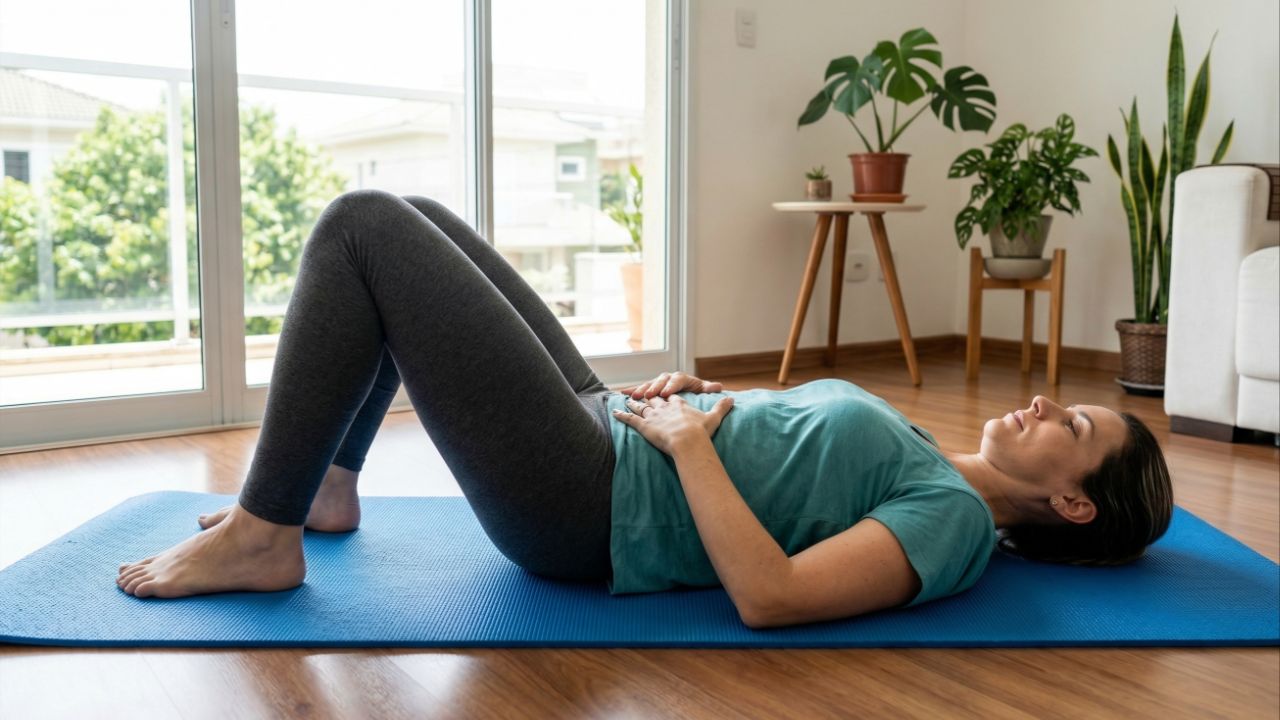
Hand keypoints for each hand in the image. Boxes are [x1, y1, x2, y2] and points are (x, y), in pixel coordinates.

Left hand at [611, 393, 733, 455]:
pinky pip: (630, 419)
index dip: (666, 394)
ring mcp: (653, 416)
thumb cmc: (701, 432)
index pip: (671, 396)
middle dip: (647, 395)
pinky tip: (614, 413)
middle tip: (641, 393)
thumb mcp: (713, 418)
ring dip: (633, 403)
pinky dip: (622, 415)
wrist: (688, 441)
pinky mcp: (643, 426)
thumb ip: (721, 407)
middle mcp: (664, 407)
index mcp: (679, 404)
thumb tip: (732, 398)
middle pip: (654, 398)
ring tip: (627, 400)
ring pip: (641, 407)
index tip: (662, 393)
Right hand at [617, 371, 723, 399]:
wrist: (687, 392)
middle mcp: (668, 378)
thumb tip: (719, 387)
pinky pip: (641, 389)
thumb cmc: (696, 392)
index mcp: (681, 378)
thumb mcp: (703, 390)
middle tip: (650, 395)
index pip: (677, 380)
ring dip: (642, 390)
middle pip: (661, 381)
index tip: (666, 394)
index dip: (671, 386)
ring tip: (635, 396)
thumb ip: (709, 388)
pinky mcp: (651, 389)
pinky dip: (632, 390)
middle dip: (655, 387)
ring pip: (649, 384)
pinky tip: (623, 393)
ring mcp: (658, 383)